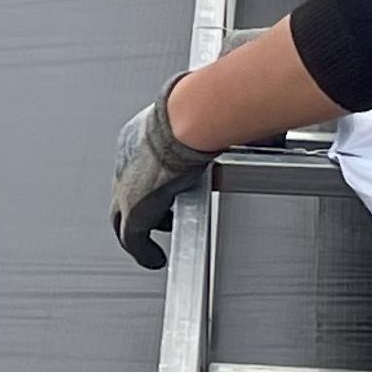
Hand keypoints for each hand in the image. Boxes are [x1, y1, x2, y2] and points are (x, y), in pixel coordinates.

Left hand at [110, 75, 209, 268]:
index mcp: (140, 134)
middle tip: (162, 220)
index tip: (168, 190)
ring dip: (141, 232)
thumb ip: (216, 129)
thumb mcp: (205, 119)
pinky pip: (132, 239)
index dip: (152, 181)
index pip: (138, 165)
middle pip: (126, 192)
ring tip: (155, 245)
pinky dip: (142, 252)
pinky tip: (154, 260)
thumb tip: (247, 127)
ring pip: (124, 217)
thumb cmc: (204, 111)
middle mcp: (127, 158)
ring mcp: (126, 184)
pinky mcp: (133, 209)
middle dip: (143, 209)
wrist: (189, 118)